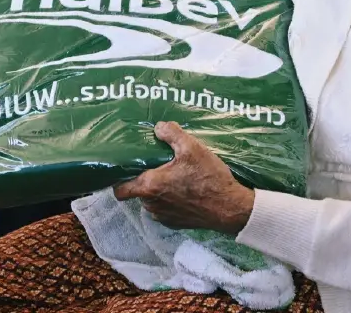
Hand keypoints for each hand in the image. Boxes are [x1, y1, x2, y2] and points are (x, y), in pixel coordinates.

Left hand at [114, 122, 254, 234]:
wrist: (230, 208)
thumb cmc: (209, 178)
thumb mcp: (192, 147)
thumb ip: (171, 133)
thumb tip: (158, 127)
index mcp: (150, 186)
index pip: (120, 189)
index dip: (120, 178)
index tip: (128, 168)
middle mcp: (152, 204)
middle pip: (138, 191)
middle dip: (146, 179)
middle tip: (159, 165)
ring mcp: (163, 216)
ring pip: (152, 200)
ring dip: (159, 190)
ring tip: (175, 176)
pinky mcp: (175, 223)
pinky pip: (165, 209)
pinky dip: (170, 200)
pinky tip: (185, 190)